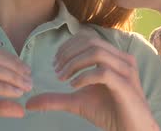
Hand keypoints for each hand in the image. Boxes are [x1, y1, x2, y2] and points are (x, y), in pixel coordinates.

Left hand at [25, 35, 158, 130]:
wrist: (131, 130)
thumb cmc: (110, 113)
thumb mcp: (78, 102)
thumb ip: (56, 99)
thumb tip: (29, 103)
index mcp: (114, 57)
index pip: (89, 38)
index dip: (68, 46)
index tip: (55, 62)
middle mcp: (122, 59)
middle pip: (91, 42)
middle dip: (68, 54)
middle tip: (56, 70)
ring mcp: (126, 71)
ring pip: (97, 52)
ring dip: (74, 63)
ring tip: (63, 77)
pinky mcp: (126, 85)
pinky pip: (102, 72)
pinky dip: (84, 76)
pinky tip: (74, 86)